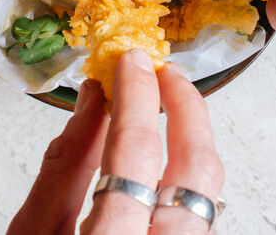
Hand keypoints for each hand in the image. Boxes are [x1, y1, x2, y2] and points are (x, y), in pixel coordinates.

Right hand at [8, 50, 224, 233]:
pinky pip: (203, 213)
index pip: (133, 152)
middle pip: (196, 170)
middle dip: (186, 108)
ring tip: (168, 107)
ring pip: (212, 192)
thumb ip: (63, 167)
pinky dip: (189, 174)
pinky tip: (168, 156)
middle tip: (163, 73)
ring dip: (195, 139)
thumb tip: (94, 100)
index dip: (135, 96)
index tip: (130, 62)